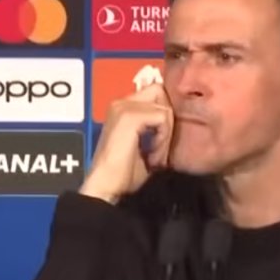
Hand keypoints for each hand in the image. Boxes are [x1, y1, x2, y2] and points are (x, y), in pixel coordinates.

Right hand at [79, 83, 173, 202]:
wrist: (106, 187)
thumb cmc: (123, 173)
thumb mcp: (144, 146)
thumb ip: (155, 129)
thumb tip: (173, 123)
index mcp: (122, 108)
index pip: (156, 93)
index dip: (166, 114)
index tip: (161, 142)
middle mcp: (121, 103)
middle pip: (161, 92)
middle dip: (167, 119)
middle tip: (160, 147)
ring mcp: (123, 107)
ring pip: (164, 107)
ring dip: (165, 133)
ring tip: (154, 155)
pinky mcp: (128, 116)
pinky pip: (162, 117)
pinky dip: (162, 139)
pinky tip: (152, 156)